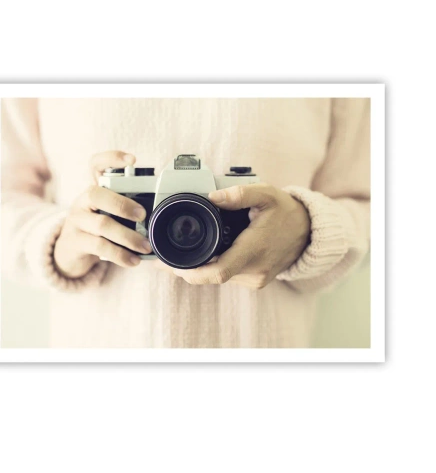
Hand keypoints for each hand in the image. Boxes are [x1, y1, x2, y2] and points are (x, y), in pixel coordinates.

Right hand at [53, 151, 151, 277]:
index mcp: (94, 189)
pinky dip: (120, 254)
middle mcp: (83, 201)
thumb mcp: (109, 213)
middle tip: (143, 215)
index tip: (132, 160)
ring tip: (145, 246)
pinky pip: (99, 247)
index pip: (96, 165)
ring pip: (102, 225)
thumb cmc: (98, 228)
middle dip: (122, 204)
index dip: (111, 158)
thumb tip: (160, 213)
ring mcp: (76, 221)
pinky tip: (133, 260)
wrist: (70, 251)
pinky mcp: (75, 241)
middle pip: (96, 194)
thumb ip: (127, 207)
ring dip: (128, 237)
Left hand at [170, 183, 310, 288]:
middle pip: (212, 276)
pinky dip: (214, 268)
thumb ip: (239, 193)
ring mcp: (256, 278)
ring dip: (200, 269)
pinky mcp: (256, 281)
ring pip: (219, 278)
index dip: (191, 273)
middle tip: (164, 260)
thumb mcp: (266, 194)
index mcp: (254, 249)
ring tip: (181, 255)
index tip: (171, 265)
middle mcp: (254, 270)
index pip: (217, 272)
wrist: (309, 232)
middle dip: (187, 269)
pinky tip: (205, 257)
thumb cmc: (287, 212)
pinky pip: (228, 277)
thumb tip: (212, 196)